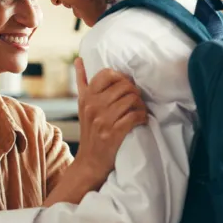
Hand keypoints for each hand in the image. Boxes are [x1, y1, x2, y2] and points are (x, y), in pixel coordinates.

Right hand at [73, 58, 147, 186]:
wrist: (89, 162)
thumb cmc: (89, 132)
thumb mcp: (82, 106)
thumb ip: (82, 82)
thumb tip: (79, 59)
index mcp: (86, 97)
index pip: (107, 74)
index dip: (121, 77)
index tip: (125, 87)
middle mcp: (93, 106)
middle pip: (124, 86)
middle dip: (134, 92)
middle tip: (136, 101)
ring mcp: (103, 120)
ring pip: (132, 99)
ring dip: (141, 105)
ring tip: (140, 110)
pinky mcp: (113, 133)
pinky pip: (135, 116)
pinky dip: (142, 116)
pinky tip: (141, 120)